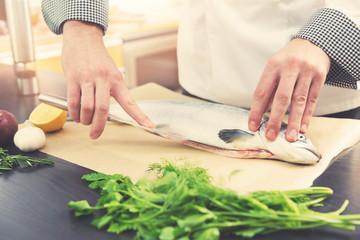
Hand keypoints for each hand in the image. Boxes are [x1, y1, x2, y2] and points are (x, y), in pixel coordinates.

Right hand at [62, 21, 152, 138]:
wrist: (83, 37)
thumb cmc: (98, 58)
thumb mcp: (111, 72)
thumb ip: (111, 91)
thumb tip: (107, 113)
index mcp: (117, 80)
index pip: (130, 102)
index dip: (140, 116)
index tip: (149, 126)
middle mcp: (104, 79)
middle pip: (103, 110)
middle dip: (99, 127)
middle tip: (95, 135)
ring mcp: (88, 78)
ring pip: (87, 108)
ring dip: (85, 120)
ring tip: (85, 122)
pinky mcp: (73, 78)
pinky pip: (73, 101)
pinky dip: (75, 113)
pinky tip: (76, 115)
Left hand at [248, 38, 330, 141]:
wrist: (313, 43)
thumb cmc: (288, 60)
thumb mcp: (274, 69)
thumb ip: (268, 89)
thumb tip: (259, 114)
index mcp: (273, 65)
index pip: (262, 92)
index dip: (256, 111)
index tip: (253, 126)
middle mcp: (290, 67)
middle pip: (282, 97)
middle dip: (276, 119)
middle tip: (271, 136)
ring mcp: (307, 71)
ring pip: (299, 100)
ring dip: (294, 121)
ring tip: (290, 137)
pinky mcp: (320, 76)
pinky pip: (313, 99)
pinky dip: (308, 115)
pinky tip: (303, 127)